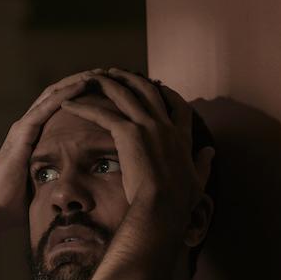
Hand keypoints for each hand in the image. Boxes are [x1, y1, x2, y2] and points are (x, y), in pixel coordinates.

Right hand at [0, 68, 107, 228]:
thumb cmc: (18, 203)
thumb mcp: (47, 185)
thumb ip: (61, 177)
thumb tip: (85, 189)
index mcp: (36, 136)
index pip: (62, 108)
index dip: (83, 97)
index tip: (105, 90)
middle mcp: (29, 126)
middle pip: (59, 94)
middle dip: (83, 82)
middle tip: (107, 73)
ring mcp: (24, 126)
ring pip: (54, 94)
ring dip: (77, 81)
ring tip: (99, 72)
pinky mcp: (22, 132)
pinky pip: (47, 106)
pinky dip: (66, 93)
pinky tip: (83, 84)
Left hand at [58, 69, 213, 219]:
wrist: (163, 206)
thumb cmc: (179, 201)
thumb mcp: (198, 180)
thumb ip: (204, 163)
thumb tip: (211, 151)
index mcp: (182, 137)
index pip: (178, 105)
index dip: (167, 93)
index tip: (157, 85)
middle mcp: (165, 125)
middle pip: (148, 90)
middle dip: (131, 78)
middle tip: (116, 73)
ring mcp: (147, 126)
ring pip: (124, 94)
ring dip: (106, 83)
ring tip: (91, 78)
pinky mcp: (128, 134)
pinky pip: (103, 114)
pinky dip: (84, 107)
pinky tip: (69, 105)